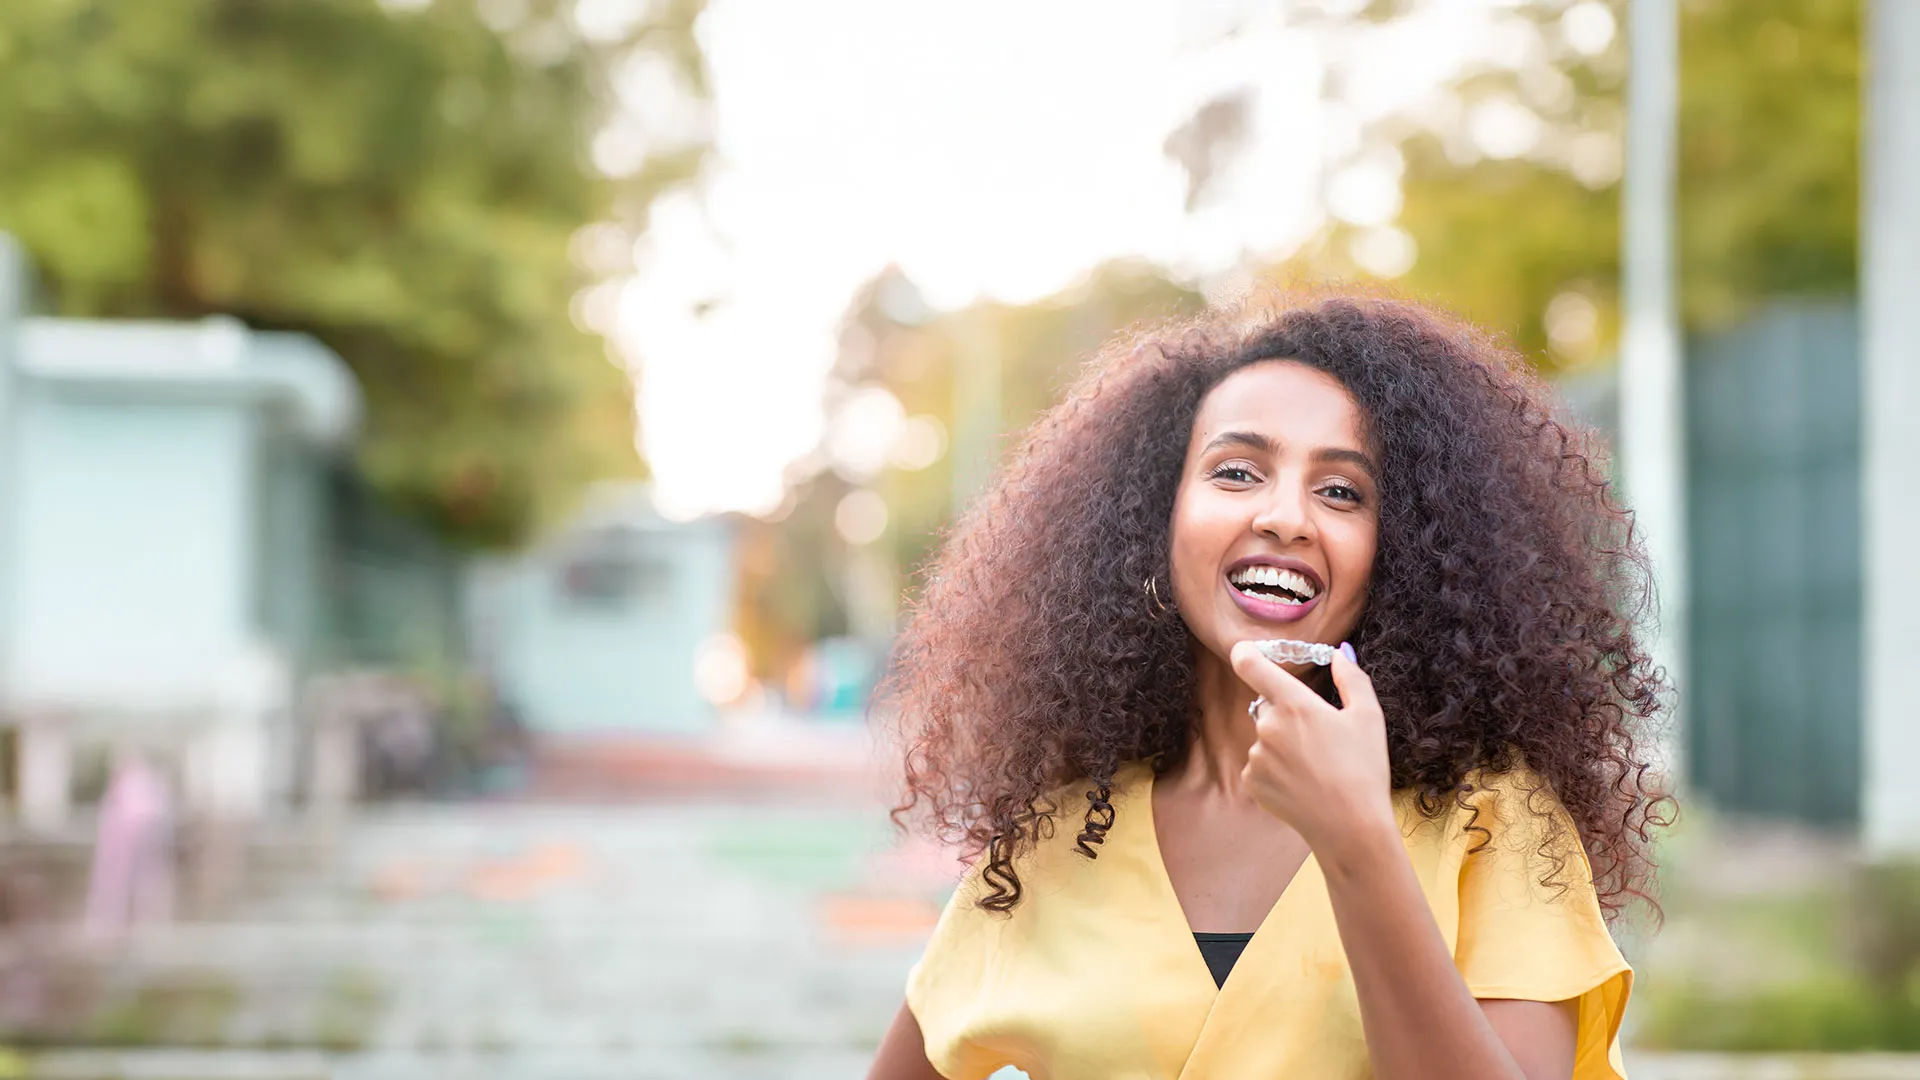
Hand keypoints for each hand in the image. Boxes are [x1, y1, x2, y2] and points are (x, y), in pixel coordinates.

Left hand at [1230, 641, 1395, 859]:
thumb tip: (1340, 653)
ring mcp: (1256, 756)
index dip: (1244, 652)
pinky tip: (1302, 784)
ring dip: (1282, 744)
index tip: (1245, 649)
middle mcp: (1267, 727)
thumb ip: (1351, 678)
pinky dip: (1275, 770)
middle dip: (1286, 713)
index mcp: (1294, 704)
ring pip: (1265, 737)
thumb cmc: (1364, 770)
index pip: (1250, 664)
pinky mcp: (1251, 782)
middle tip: (1318, 737)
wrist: (1351, 828)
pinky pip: (1259, 764)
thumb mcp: (1368, 717)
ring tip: (1315, 767)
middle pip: (1267, 705)